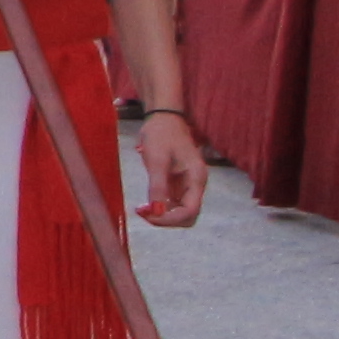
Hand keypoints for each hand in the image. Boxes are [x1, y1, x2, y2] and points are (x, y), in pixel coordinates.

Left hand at [135, 106, 207, 228]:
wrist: (163, 119)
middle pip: (187, 216)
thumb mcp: (157, 160)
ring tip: (142, 208)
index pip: (190, 212)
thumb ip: (158, 186)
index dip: (169, 219)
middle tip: (143, 212)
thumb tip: (156, 211)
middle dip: (166, 219)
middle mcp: (196, 185)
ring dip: (162, 215)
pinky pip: (173, 203)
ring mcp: (188, 185)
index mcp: (196, 179)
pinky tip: (146, 203)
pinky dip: (160, 207)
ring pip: (180, 212)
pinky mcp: (179, 183)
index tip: (148, 215)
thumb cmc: (161, 135)